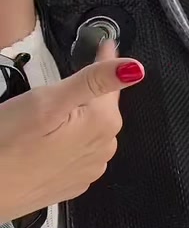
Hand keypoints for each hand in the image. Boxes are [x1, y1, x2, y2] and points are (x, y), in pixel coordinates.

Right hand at [0, 42, 144, 222]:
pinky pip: (79, 151)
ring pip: (91, 130)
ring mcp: (89, 169)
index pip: (110, 82)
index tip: (107, 44)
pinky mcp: (71, 183)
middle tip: (68, 80)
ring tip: (56, 112)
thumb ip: (94, 82)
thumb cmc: (8, 145)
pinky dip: (70, 140)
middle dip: (90, 92)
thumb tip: (136, 68)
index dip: (104, 58)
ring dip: (80, 118)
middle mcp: (103, 148)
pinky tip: (50, 139)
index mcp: (102, 123)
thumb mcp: (49, 102)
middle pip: (102, 107)